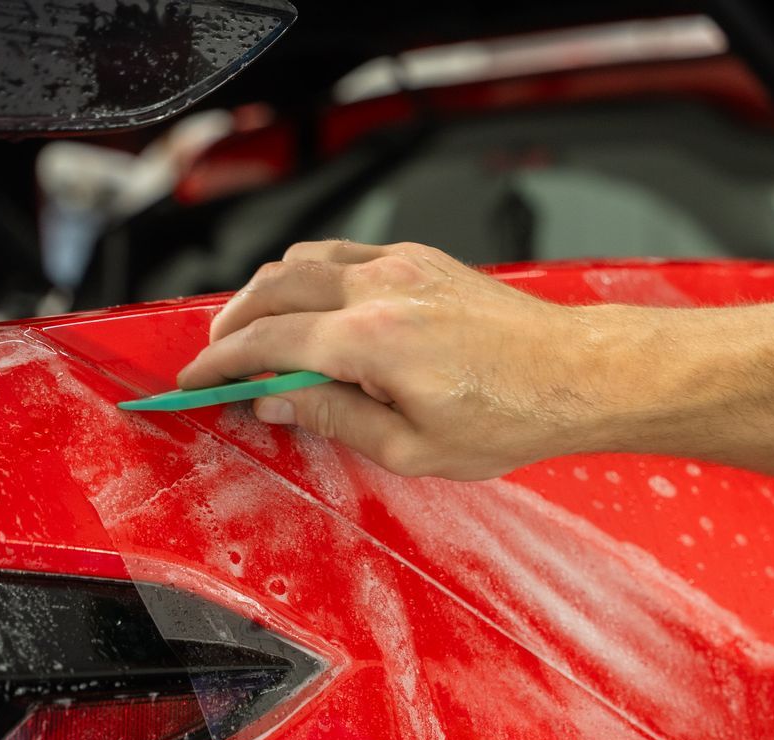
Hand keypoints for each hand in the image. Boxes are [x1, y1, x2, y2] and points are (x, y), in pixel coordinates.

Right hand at [176, 240, 647, 479]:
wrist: (577, 375)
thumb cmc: (512, 415)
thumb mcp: (412, 448)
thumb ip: (333, 419)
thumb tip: (277, 400)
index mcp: (372, 340)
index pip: (266, 342)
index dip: (220, 363)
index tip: (196, 380)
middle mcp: (381, 289)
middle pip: (272, 288)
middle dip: (232, 322)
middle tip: (217, 359)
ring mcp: (403, 266)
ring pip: (304, 260)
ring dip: (267, 293)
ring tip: (255, 333)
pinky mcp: (423, 260)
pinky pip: (344, 256)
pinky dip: (310, 277)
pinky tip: (312, 308)